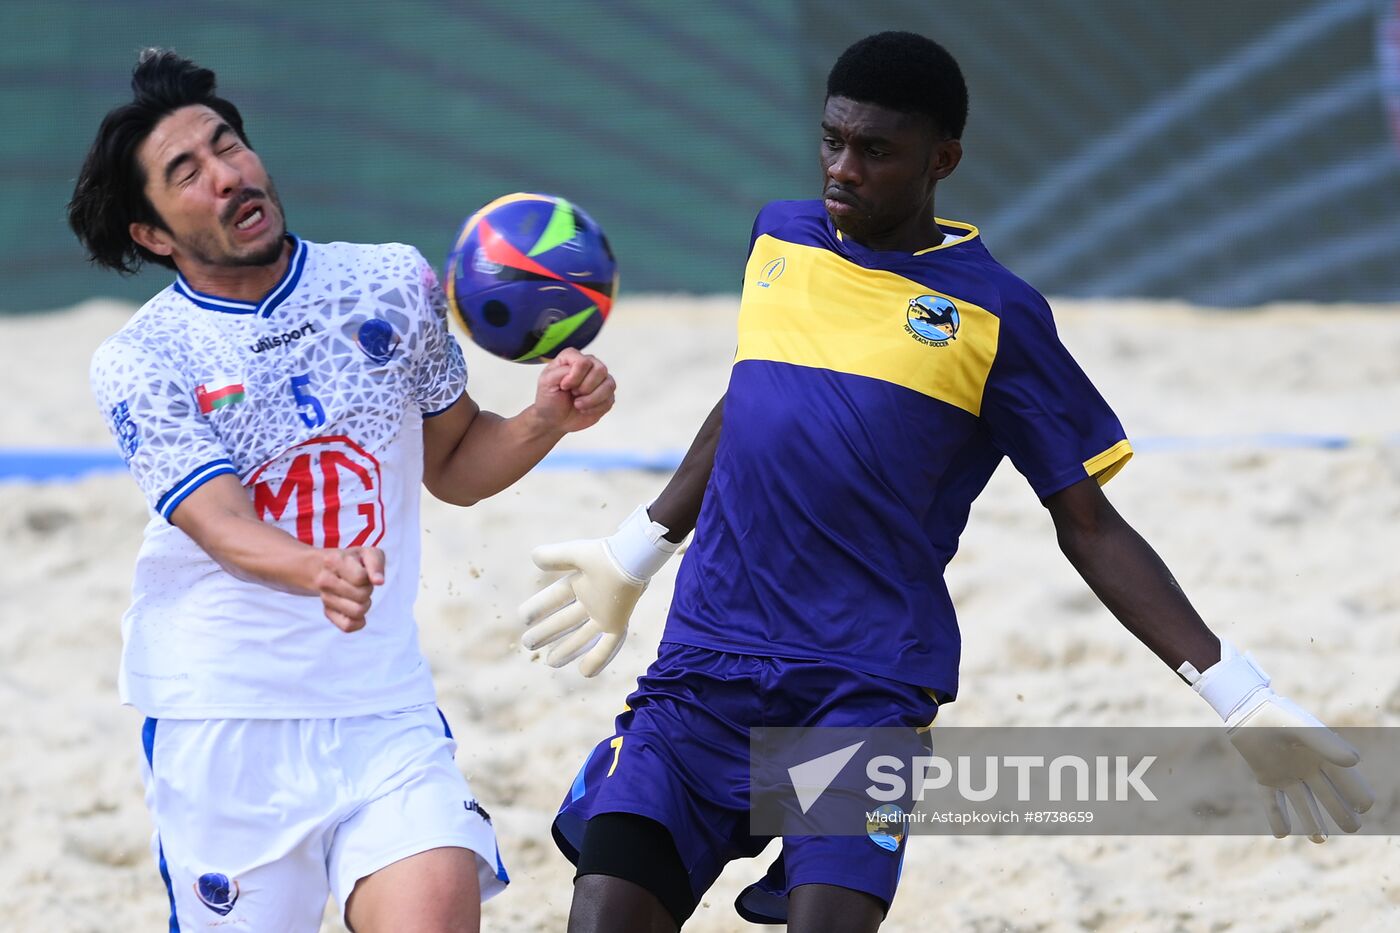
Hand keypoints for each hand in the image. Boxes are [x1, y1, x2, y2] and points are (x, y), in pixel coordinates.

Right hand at [315, 546, 384, 632]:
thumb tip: (379, 582)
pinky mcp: (327, 613)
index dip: (369, 577)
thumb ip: (376, 564)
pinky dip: (358, 621)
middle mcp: (325, 580)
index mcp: (334, 561)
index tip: (364, 573)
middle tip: (362, 585)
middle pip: (361, 596)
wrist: (329, 568)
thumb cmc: (354, 561)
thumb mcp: (368, 553)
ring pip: (356, 612)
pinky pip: (348, 626)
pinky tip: (357, 610)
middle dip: (368, 590)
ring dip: (365, 605)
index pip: (360, 578)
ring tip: (359, 595)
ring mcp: (325, 598)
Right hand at [519, 506, 678, 675]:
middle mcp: (592, 600)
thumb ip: (555, 556)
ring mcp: (605, 613)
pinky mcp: (618, 622)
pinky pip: (608, 645)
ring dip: (567, 649)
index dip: (540, 607)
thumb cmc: (606, 554)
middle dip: (547, 632)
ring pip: (583, 636)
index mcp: (581, 582)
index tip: (523, 617)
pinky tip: (584, 673)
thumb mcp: (576, 554)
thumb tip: (534, 557)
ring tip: (550, 662)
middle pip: (565, 621)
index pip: (555, 598)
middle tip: (528, 644)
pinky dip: (597, 658)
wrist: (634, 558)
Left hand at [532, 348, 614, 433]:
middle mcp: (590, 365)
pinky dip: (595, 408)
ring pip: (609, 384)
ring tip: (578, 404)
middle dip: (585, 388)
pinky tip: (584, 409)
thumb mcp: (546, 382)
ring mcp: (600, 380)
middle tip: (573, 394)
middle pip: (600, 370)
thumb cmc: (549, 399)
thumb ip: (560, 372)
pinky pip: (610, 399)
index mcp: (573, 357)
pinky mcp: (606, 395)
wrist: (554, 420)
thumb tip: (576, 371)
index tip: (564, 386)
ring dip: (592, 399)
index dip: (575, 377)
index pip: (584, 362)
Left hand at [1182, 640, 1373, 840]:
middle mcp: (1309, 769)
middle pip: (1330, 797)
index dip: (1358, 795)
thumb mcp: (1304, 730)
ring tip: (1319, 840)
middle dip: (1342, 813)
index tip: (1362, 807)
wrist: (1247, 711)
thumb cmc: (1279, 717)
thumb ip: (1328, 745)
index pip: (1348, 782)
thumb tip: (1356, 762)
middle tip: (1352, 828)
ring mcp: (1287, 775)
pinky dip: (1276, 817)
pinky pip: (1272, 802)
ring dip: (1312, 822)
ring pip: (1304, 804)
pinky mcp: (1265, 778)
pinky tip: (1281, 834)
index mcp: (1324, 757)